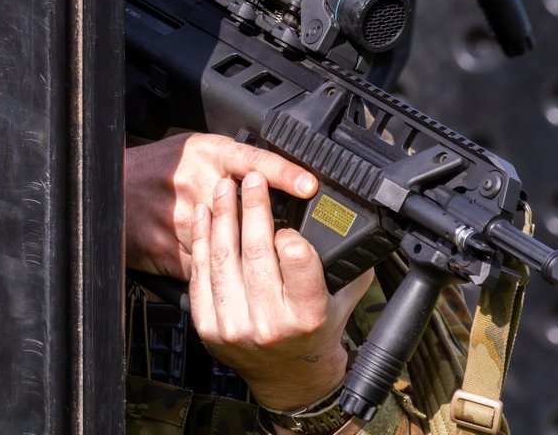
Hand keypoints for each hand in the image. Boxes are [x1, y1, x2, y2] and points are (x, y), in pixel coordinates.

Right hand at [125, 132, 319, 279]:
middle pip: (244, 212)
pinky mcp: (167, 249)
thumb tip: (285, 180)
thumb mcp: (201, 151)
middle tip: (294, 246)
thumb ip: (238, 162)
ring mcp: (180, 218)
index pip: (254, 160)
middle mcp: (195, 182)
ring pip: (228, 247)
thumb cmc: (161, 167)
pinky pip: (205, 270)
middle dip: (271, 233)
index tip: (310, 186)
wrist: (110, 188)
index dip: (284, 173)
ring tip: (274, 278)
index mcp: (208, 153)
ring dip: (251, 263)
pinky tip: (239, 288)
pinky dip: (223, 280)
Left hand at [189, 172, 375, 411]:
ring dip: (222, 216)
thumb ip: (349, 263)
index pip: (297, 261)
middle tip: (251, 179)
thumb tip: (355, 221)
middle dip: (252, 207)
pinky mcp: (209, 327)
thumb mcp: (343, 300)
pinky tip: (204, 215)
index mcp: (308, 315)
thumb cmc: (316, 333)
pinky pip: (201, 274)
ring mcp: (235, 326)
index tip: (286, 219)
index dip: (289, 233)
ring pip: (224, 258)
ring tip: (224, 188)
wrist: (288, 378)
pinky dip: (201, 240)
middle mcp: (270, 324)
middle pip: (256, 251)